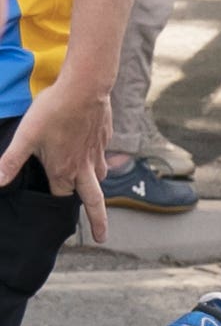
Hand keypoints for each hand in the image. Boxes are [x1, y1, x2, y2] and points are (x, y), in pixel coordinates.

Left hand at [0, 72, 111, 243]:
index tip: (50, 214)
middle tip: (103, 238)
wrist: (85, 88)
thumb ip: (10, 162)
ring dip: (96, 186)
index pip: (60, 196)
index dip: (53, 204)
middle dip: (98, 221)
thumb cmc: (53, 111)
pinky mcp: (104, 138)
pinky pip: (103, 156)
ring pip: (100, 177)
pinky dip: (99, 161)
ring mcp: (97, 152)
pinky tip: (92, 153)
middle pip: (94, 201)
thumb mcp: (24, 136)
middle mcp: (84, 166)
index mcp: (64, 169)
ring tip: (92, 189)